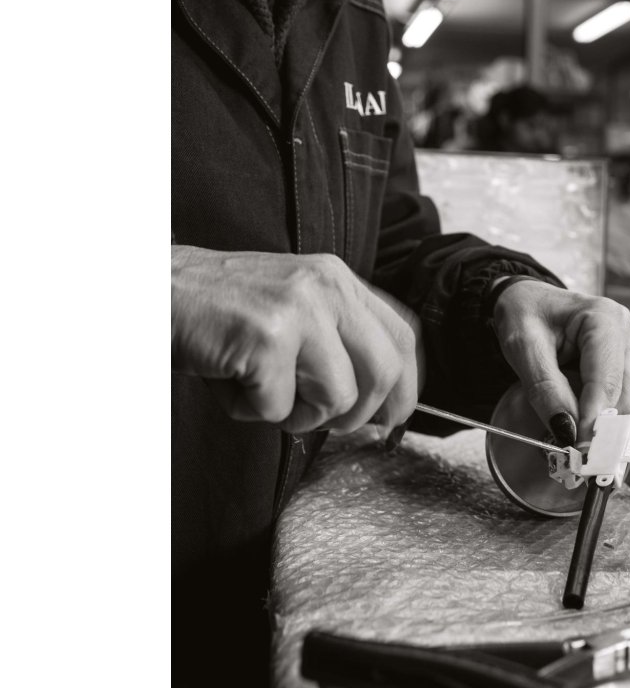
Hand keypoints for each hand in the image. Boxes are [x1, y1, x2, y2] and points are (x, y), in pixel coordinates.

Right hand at [172, 245, 422, 434]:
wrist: (151, 293)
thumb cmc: (220, 314)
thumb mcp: (292, 310)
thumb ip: (335, 342)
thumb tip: (378, 406)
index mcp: (338, 279)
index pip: (403, 336)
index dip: (407, 387)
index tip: (392, 419)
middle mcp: (327, 286)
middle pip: (384, 372)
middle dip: (357, 415)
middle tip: (319, 421)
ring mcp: (298, 309)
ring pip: (338, 398)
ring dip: (296, 416)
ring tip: (262, 394)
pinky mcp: (266, 337)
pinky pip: (279, 408)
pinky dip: (250, 412)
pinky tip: (230, 384)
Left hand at [490, 280, 629, 444]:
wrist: (532, 304)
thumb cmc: (527, 316)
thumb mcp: (523, 346)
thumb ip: (544, 389)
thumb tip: (567, 432)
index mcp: (604, 318)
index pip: (607, 380)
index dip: (596, 420)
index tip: (580, 450)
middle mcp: (629, 335)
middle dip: (606, 434)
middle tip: (578, 460)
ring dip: (616, 437)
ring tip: (583, 449)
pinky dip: (623, 433)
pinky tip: (597, 439)